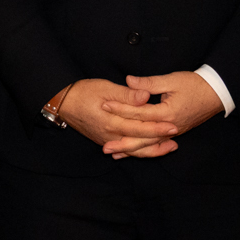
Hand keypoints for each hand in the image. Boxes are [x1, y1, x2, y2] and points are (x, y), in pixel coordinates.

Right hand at [51, 77, 182, 159]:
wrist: (63, 103)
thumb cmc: (83, 92)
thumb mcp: (105, 88)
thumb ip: (126, 95)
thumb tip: (144, 97)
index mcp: (111, 122)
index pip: (139, 127)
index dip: (157, 127)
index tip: (173, 126)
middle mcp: (110, 135)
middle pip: (139, 143)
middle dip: (159, 141)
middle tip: (176, 138)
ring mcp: (107, 140)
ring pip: (133, 150)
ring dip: (152, 149)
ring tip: (170, 147)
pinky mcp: (105, 140)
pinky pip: (125, 149)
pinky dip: (138, 151)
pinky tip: (149, 150)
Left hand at [112, 72, 221, 147]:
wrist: (217, 93)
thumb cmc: (195, 84)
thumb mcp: (172, 80)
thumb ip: (149, 83)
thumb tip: (128, 80)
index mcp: (167, 113)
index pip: (139, 113)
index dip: (120, 109)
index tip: (104, 106)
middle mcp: (170, 127)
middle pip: (142, 137)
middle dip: (123, 142)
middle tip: (104, 147)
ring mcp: (173, 132)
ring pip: (149, 144)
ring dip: (131, 150)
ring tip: (113, 154)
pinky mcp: (174, 133)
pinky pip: (156, 144)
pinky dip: (143, 149)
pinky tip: (131, 151)